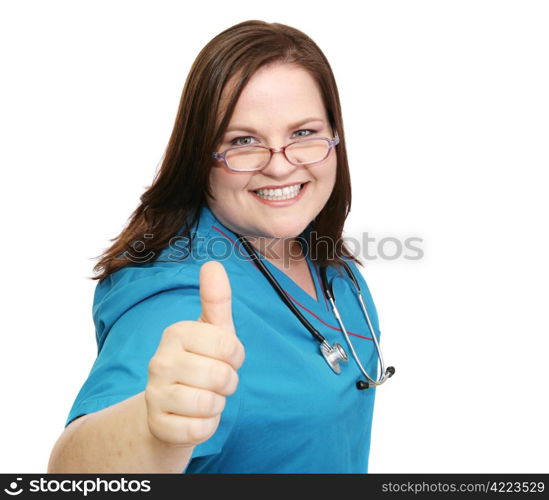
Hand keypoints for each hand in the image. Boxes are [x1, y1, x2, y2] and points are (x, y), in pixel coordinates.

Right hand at [145, 261, 244, 446]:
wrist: (169, 407)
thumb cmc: (199, 362)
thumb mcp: (212, 330)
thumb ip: (216, 299)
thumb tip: (213, 264)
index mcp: (177, 332)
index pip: (230, 346)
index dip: (236, 357)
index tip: (223, 358)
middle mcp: (160, 360)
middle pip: (222, 377)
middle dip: (228, 383)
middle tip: (214, 381)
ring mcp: (154, 393)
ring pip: (210, 404)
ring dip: (216, 405)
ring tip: (203, 396)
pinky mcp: (157, 424)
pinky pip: (200, 430)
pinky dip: (206, 426)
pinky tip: (193, 417)